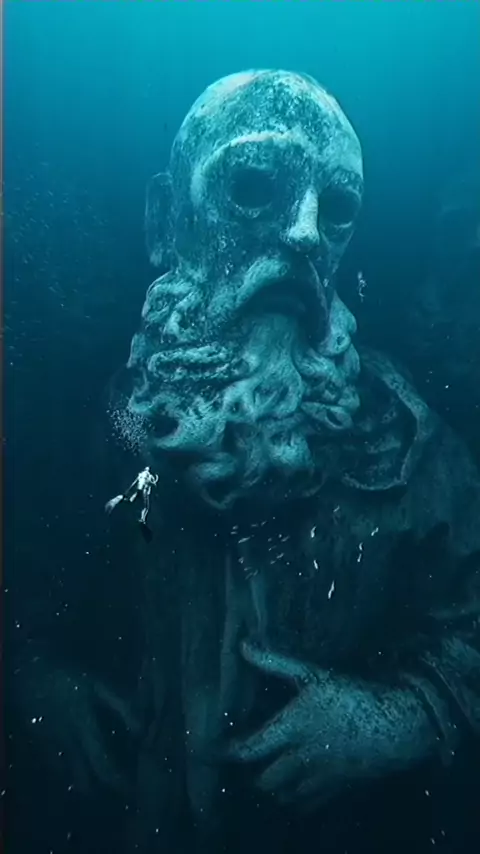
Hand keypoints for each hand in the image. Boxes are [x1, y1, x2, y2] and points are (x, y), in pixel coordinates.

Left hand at [223, 640, 372, 808]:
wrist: (398, 724)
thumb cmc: (353, 694)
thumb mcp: (313, 673)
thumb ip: (275, 661)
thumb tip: (243, 645)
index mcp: (292, 729)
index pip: (248, 750)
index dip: (227, 752)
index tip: (212, 749)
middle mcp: (302, 758)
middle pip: (265, 782)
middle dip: (255, 775)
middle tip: (252, 760)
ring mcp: (321, 778)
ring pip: (286, 797)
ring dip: (276, 788)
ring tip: (273, 771)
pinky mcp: (339, 788)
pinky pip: (310, 804)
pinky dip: (299, 798)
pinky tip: (301, 782)